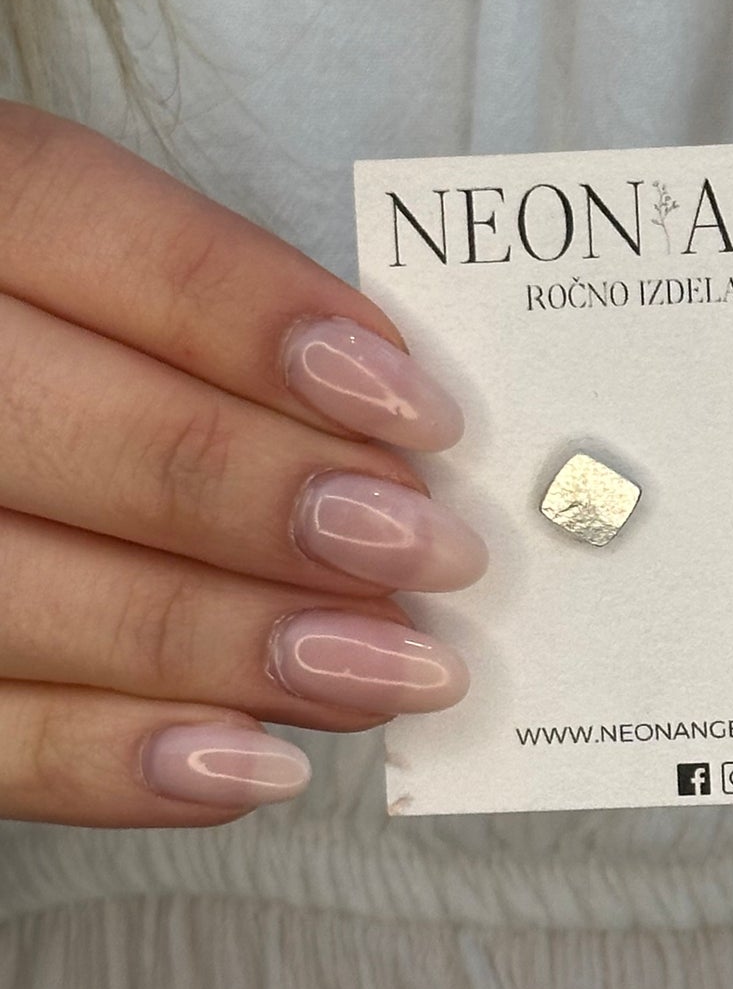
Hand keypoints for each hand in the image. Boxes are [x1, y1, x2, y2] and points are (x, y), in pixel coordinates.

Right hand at [0, 105, 483, 826]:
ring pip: (30, 596)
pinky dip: (121, 762)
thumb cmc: (57, 339)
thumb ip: (211, 323)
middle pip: (79, 428)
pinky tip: (260, 764)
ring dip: (239, 646)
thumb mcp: (96, 274)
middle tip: (436, 554)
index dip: (254, 316)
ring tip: (398, 667)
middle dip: (278, 502)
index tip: (420, 411)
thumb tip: (400, 428)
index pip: (81, 223)